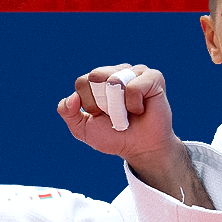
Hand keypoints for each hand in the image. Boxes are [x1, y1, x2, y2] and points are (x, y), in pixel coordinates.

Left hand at [58, 64, 207, 204]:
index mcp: (98, 79)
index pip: (82, 82)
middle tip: (115, 114)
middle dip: (102, 102)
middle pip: (96, 76)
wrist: (141, 149)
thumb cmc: (115, 137)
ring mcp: (136, 71)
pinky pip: (134, 87)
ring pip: (115, 81)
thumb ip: (68, 113)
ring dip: (118, 106)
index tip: (102, 115)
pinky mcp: (153, 77)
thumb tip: (72, 97)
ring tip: (128, 113)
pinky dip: (134, 104)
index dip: (89, 103)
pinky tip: (140, 110)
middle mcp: (116, 71)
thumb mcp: (84, 129)